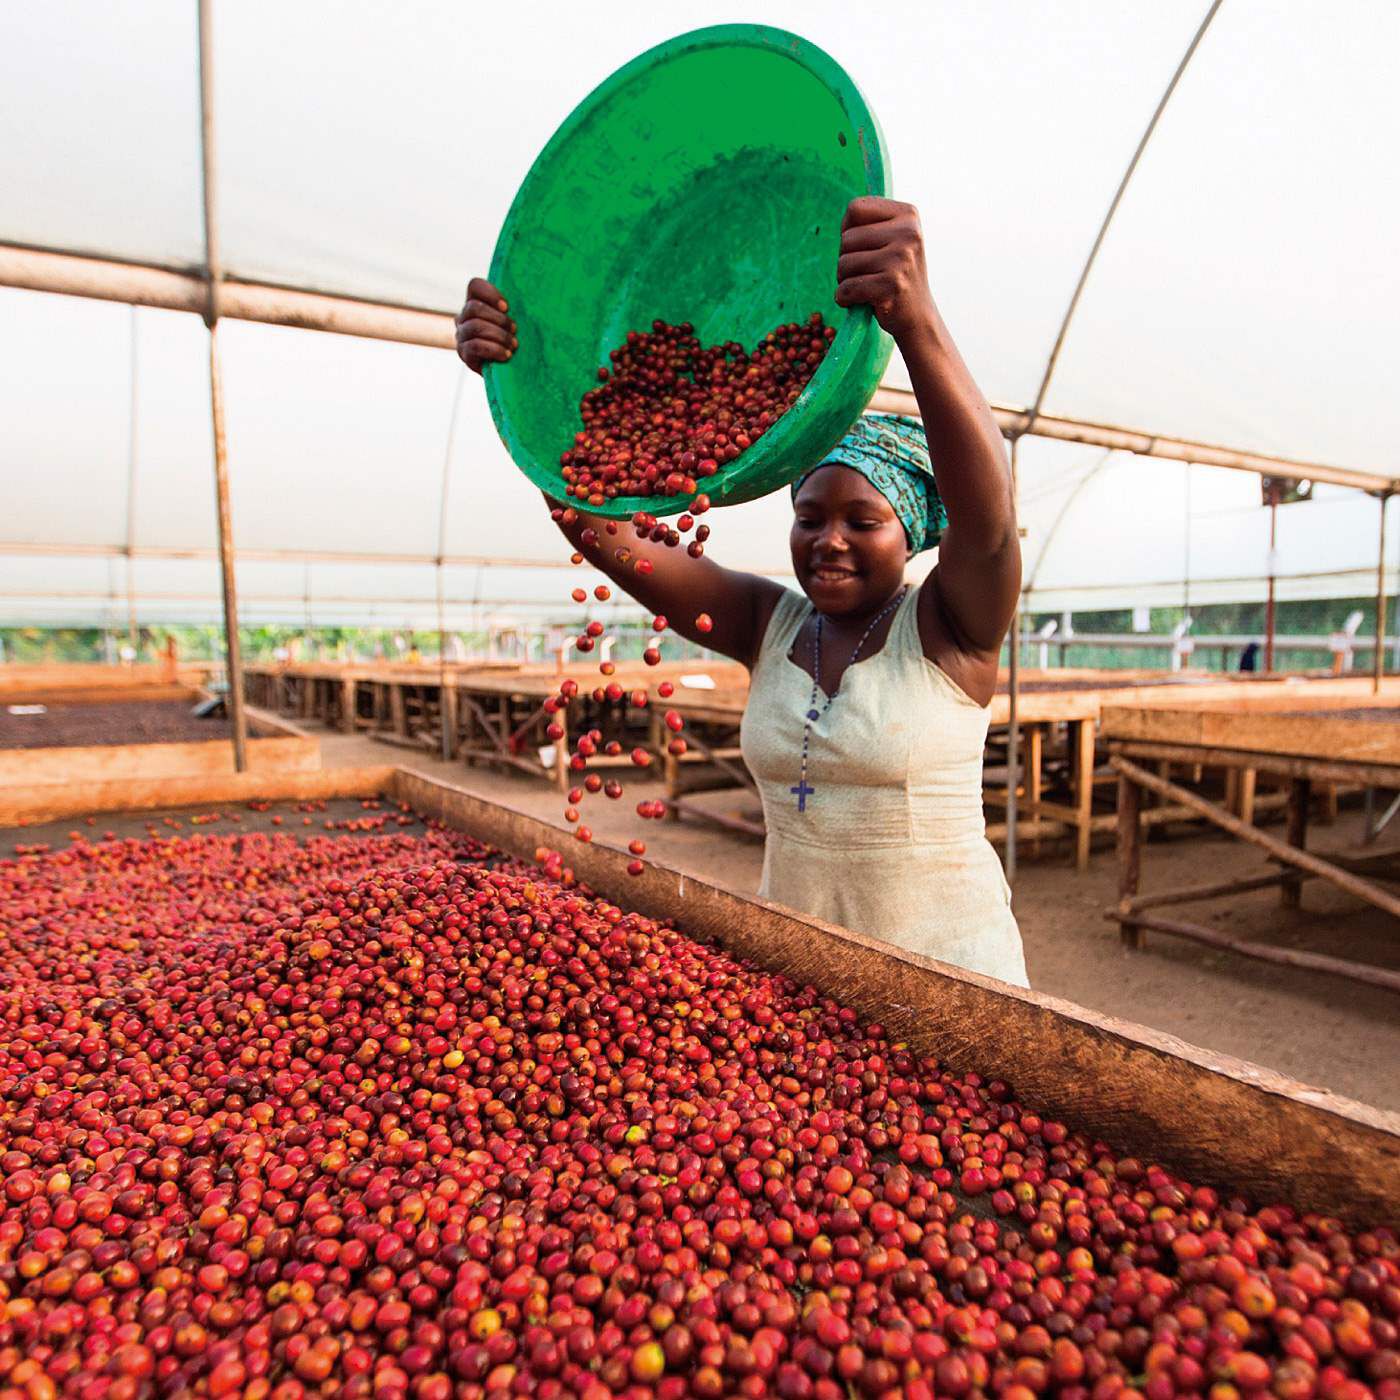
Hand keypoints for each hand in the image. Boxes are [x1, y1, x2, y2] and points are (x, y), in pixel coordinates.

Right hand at [455, 277, 516, 373]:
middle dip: (499, 319)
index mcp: (475, 303)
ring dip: (499, 335)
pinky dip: (493, 349)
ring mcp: (461, 335)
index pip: (474, 286)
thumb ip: (512, 309)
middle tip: (515, 330)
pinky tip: (507, 355)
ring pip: (475, 327)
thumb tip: (530, 293)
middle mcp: (464, 317)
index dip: (490, 293)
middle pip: (474, 308)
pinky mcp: (464, 353)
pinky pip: (475, 346)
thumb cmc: (515, 341)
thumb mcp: (514, 322)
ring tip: (514, 345)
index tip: (507, 307)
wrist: (510, 371)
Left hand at [834, 197, 933, 339]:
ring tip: (866, 286)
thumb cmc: (896, 275)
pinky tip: (858, 301)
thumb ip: (870, 222)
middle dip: (846, 260)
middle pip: (846, 238)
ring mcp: (901, 259)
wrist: (918, 316)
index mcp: (908, 215)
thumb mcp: (892, 240)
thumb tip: (849, 211)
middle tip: (866, 273)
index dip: (847, 229)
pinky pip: (847, 288)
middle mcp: (908, 233)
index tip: (860, 246)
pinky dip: (844, 298)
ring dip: (845, 280)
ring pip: (843, 263)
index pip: (855, 208)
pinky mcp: (891, 285)